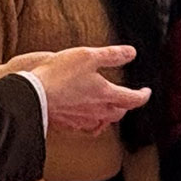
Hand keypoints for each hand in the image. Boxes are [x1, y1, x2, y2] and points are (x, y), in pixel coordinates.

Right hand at [29, 45, 151, 132]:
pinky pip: (86, 128)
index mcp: (106, 94)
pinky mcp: (68, 125)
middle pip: (119, 113)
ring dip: (110, 115)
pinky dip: (92, 123)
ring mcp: (82, 120)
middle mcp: (97, 111)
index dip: (143, 95)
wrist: (34, 94)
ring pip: (103, 122)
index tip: (146, 91)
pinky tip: (87, 118)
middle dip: (126, 105)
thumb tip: (131, 53)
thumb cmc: (60, 73)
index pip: (133, 99)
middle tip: (127, 98)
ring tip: (109, 108)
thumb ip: (112, 55)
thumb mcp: (88, 55)